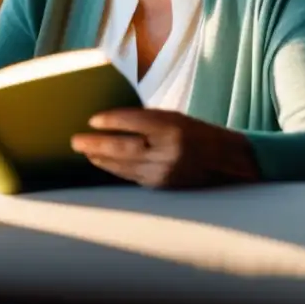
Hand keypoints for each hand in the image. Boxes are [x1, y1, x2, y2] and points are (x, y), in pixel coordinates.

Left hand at [70, 108, 259, 188]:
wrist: (229, 163)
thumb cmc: (199, 133)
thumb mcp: (176, 117)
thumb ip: (147, 119)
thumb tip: (112, 121)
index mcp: (174, 127)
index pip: (136, 122)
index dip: (111, 121)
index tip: (92, 119)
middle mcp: (169, 151)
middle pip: (124, 147)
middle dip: (96, 144)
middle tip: (75, 140)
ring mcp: (165, 172)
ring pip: (124, 165)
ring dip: (100, 158)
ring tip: (83, 150)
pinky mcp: (162, 186)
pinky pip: (131, 176)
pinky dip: (114, 168)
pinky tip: (102, 162)